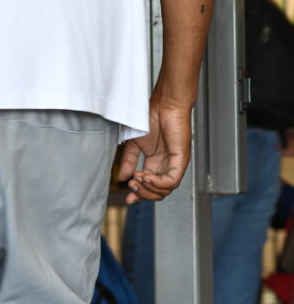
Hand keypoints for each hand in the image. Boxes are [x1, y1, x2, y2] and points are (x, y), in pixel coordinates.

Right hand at [118, 83, 193, 203]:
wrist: (163, 105)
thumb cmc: (150, 118)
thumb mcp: (134, 144)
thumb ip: (128, 161)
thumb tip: (122, 177)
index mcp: (155, 163)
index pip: (149, 187)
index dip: (138, 195)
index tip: (127, 198)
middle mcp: (166, 166)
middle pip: (157, 193)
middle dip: (143, 193)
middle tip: (132, 185)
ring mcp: (174, 165)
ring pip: (165, 190)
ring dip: (149, 188)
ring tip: (138, 178)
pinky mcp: (181, 161)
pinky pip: (172, 181)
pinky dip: (158, 183)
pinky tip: (146, 177)